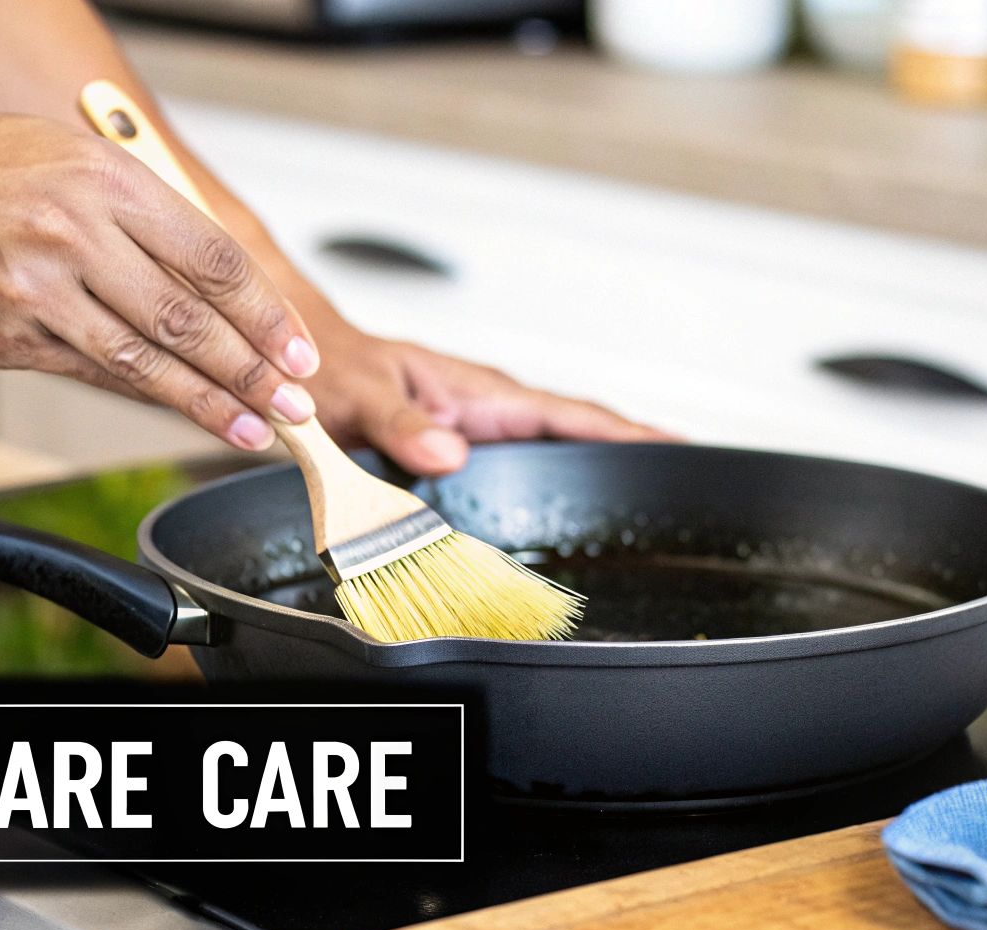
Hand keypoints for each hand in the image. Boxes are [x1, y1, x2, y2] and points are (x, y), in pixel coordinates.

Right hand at [0, 111, 319, 450]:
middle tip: (295, 407)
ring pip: (142, 361)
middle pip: (187, 319)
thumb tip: (232, 296)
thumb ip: (153, 222)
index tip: (300, 354)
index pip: (213, 259)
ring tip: (254, 429)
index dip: (266, 315)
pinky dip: (140, 395)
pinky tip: (180, 410)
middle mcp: (73, 233)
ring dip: (206, 402)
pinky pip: (88, 374)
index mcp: (107, 182)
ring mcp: (34, 290)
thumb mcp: (82, 164)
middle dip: (252, 373)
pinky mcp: (2, 335)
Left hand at [303, 323, 673, 475]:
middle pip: (579, 434)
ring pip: (554, 451)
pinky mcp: (464, 449)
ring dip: (598, 470)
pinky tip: (569, 508)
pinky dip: (555, 480)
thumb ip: (401, 426)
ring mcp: (480, 430)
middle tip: (689, 482)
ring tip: (649, 498)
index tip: (679, 446)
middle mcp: (488, 410)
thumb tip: (448, 455)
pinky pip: (522, 466)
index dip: (628, 433)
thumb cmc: (330, 367)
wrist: (298, 364)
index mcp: (479, 392)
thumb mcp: (361, 396)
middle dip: (633, 453)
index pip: (572, 413)